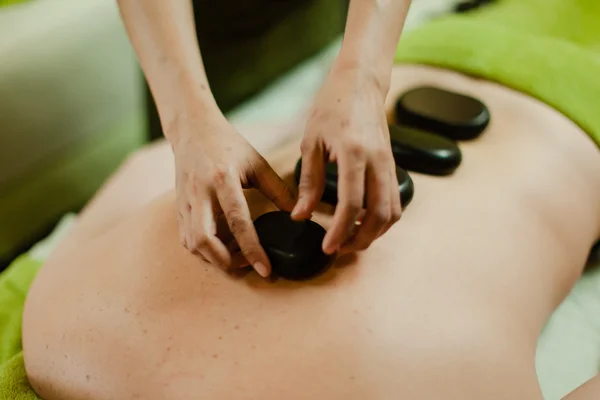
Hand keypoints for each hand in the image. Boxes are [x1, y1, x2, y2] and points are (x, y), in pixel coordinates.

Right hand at [170, 111, 295, 276]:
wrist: (192, 130)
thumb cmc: (228, 145)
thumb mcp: (257, 163)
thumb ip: (278, 190)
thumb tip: (299, 214)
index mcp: (223, 179)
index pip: (238, 221)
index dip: (252, 249)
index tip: (266, 270)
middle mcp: (200, 193)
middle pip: (204, 240)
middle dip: (225, 262)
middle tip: (246, 267)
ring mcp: (185, 201)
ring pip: (192, 243)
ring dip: (213, 258)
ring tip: (236, 258)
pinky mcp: (178, 207)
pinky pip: (185, 237)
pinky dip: (202, 250)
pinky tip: (219, 249)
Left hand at [292, 66, 401, 253]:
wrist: (361, 83)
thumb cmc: (332, 107)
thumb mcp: (311, 142)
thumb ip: (307, 181)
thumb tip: (301, 215)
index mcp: (354, 154)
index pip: (351, 204)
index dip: (340, 231)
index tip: (327, 247)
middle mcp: (378, 162)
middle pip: (378, 215)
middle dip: (359, 239)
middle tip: (339, 249)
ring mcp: (390, 164)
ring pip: (392, 212)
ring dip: (375, 233)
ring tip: (351, 240)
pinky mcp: (393, 165)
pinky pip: (396, 201)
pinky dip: (384, 220)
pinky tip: (365, 224)